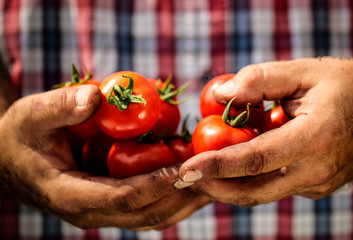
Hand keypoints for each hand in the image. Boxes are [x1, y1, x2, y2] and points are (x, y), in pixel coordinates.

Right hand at [0, 85, 208, 228]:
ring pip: (151, 215)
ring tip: (214, 178)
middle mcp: (90, 211)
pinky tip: (192, 175)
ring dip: (184, 199)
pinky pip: (148, 204)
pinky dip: (173, 192)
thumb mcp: (30, 115)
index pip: (122, 198)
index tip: (189, 167)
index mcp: (70, 195)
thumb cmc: (21, 134)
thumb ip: (59, 107)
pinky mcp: (111, 201)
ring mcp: (102, 210)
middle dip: (181, 195)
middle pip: (145, 213)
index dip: (157, 184)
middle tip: (214, 173)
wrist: (12, 156)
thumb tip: (96, 96)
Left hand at [175, 57, 352, 205]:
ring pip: (262, 192)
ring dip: (228, 184)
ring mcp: (318, 184)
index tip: (186, 170)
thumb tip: (219, 94)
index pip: (256, 159)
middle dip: (214, 187)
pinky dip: (249, 178)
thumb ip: (259, 80)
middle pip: (254, 191)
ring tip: (201, 170)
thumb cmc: (341, 85)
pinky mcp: (315, 187)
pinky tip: (235, 161)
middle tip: (182, 179)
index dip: (217, 166)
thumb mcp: (303, 71)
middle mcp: (317, 170)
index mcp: (315, 138)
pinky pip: (274, 186)